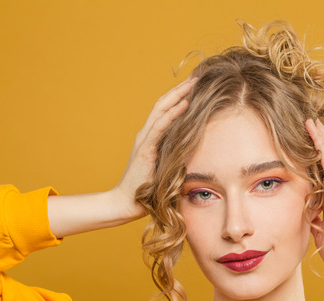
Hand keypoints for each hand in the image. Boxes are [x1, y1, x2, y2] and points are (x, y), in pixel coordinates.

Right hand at [111, 76, 196, 219]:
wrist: (127, 202)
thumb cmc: (147, 189)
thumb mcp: (166, 168)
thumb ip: (176, 156)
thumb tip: (196, 153)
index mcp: (150, 137)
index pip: (165, 110)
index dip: (178, 96)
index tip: (194, 86)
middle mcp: (146, 134)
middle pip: (163, 103)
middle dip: (180, 89)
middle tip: (196, 76)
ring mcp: (144, 140)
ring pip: (162, 109)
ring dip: (178, 95)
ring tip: (193, 83)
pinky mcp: (146, 149)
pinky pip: (161, 127)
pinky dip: (173, 114)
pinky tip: (185, 104)